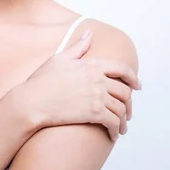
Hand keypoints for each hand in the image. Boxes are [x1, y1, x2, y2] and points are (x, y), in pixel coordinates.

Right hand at [22, 30, 140, 140]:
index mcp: (92, 65)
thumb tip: (89, 33)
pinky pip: (113, 122)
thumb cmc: (42, 81)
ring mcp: (97, 96)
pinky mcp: (94, 112)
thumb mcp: (60, 59)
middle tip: (127, 113)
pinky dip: (115, 130)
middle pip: (124, 91)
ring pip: (121, 109)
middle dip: (129, 104)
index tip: (137, 86)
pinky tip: (112, 135)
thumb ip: (78, 47)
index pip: (121, 69)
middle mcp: (98, 79)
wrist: (32, 101)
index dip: (133, 78)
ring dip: (123, 121)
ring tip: (120, 128)